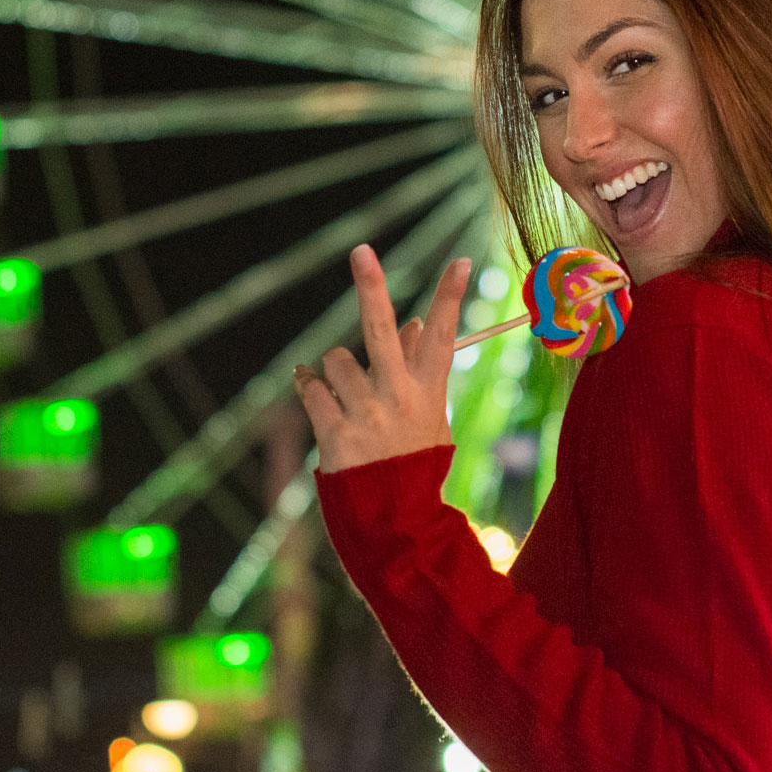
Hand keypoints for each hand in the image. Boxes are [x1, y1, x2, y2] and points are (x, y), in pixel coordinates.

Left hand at [292, 244, 470, 472]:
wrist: (393, 520)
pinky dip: (308, 384)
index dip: (451, 296)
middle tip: (361, 250)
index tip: (462, 261)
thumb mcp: (428, 416)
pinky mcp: (335, 433)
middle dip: (371, 286)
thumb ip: (417, 370)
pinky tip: (311, 388)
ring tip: (345, 396)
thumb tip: (412, 322)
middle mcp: (398, 396)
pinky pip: (311, 388)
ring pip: (335, 360)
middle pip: (380, 328)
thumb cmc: (411, 461)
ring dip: (334, 370)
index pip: (444, 333)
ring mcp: (366, 414)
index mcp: (428, 390)